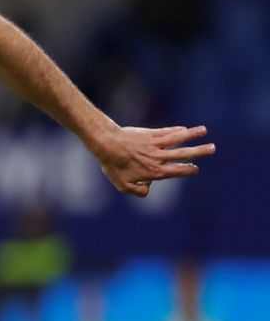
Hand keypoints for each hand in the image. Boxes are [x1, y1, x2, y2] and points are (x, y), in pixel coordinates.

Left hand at [93, 124, 214, 196]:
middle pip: (183, 154)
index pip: (177, 171)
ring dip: (192, 134)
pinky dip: (176, 130)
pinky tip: (184, 128)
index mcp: (155, 171)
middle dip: (199, 151)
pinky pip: (167, 132)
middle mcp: (159, 158)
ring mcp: (156, 144)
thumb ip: (138, 191)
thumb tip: (149, 189)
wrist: (107, 144)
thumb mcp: (123, 185)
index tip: (195, 168)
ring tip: (204, 131)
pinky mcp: (151, 134)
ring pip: (178, 139)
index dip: (188, 170)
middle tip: (213, 148)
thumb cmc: (113, 165)